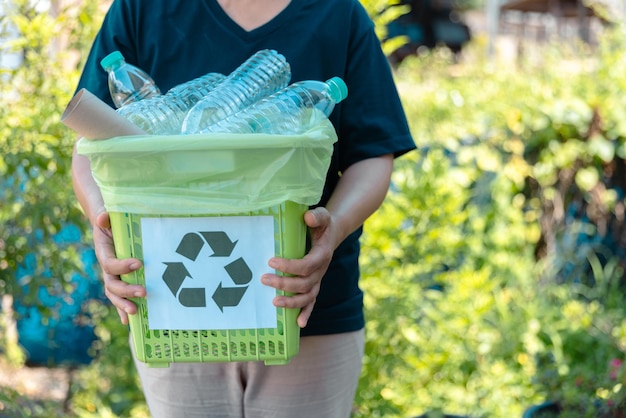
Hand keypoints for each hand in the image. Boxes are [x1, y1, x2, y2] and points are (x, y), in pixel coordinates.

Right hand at [93, 212, 145, 323]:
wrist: (107, 226)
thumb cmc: (111, 221)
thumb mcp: (107, 216)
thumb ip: (104, 217)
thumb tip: (103, 218)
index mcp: (103, 252)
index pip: (110, 264)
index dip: (122, 266)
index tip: (139, 263)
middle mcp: (106, 267)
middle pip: (112, 284)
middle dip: (126, 290)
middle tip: (144, 292)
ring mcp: (112, 275)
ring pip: (114, 294)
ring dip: (123, 304)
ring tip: (135, 311)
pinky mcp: (119, 279)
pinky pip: (119, 297)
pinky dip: (122, 309)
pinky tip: (130, 321)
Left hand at [261, 207, 335, 327]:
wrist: (331, 235)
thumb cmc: (322, 226)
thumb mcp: (323, 216)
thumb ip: (317, 216)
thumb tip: (307, 217)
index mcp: (322, 255)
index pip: (306, 265)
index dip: (290, 266)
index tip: (271, 262)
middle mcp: (321, 271)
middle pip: (304, 284)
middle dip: (284, 284)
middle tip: (264, 279)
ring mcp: (317, 281)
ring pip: (307, 296)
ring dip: (291, 302)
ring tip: (274, 302)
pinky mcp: (314, 286)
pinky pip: (311, 302)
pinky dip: (306, 313)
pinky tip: (298, 324)